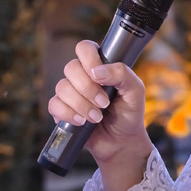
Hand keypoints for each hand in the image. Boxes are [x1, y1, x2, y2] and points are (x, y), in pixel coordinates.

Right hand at [48, 40, 152, 164]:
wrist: (122, 142)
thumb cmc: (129, 113)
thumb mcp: (135, 90)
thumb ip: (122, 74)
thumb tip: (96, 72)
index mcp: (99, 65)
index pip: (84, 48)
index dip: (88, 59)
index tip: (98, 76)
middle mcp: (82, 76)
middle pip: (71, 68)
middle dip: (87, 88)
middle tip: (104, 104)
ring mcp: (70, 92)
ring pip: (62, 87)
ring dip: (81, 105)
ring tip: (96, 118)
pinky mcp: (61, 110)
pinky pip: (54, 105)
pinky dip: (69, 114)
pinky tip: (82, 122)